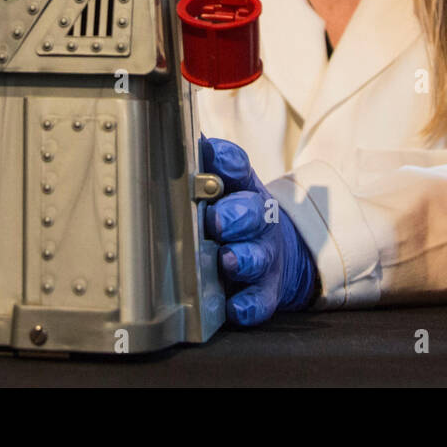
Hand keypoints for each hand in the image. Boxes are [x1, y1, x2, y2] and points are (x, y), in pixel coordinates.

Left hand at [200, 136, 317, 325]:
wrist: (274, 253)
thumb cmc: (235, 216)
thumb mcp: (223, 187)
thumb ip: (200, 168)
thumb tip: (173, 139)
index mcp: (242, 188)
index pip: (236, 167)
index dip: (225, 160)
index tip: (209, 155)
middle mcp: (257, 219)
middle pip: (252, 211)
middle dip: (235, 215)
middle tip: (216, 221)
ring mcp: (263, 256)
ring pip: (256, 256)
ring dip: (242, 257)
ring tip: (227, 260)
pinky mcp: (264, 291)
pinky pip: (259, 300)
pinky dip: (248, 305)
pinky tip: (234, 307)